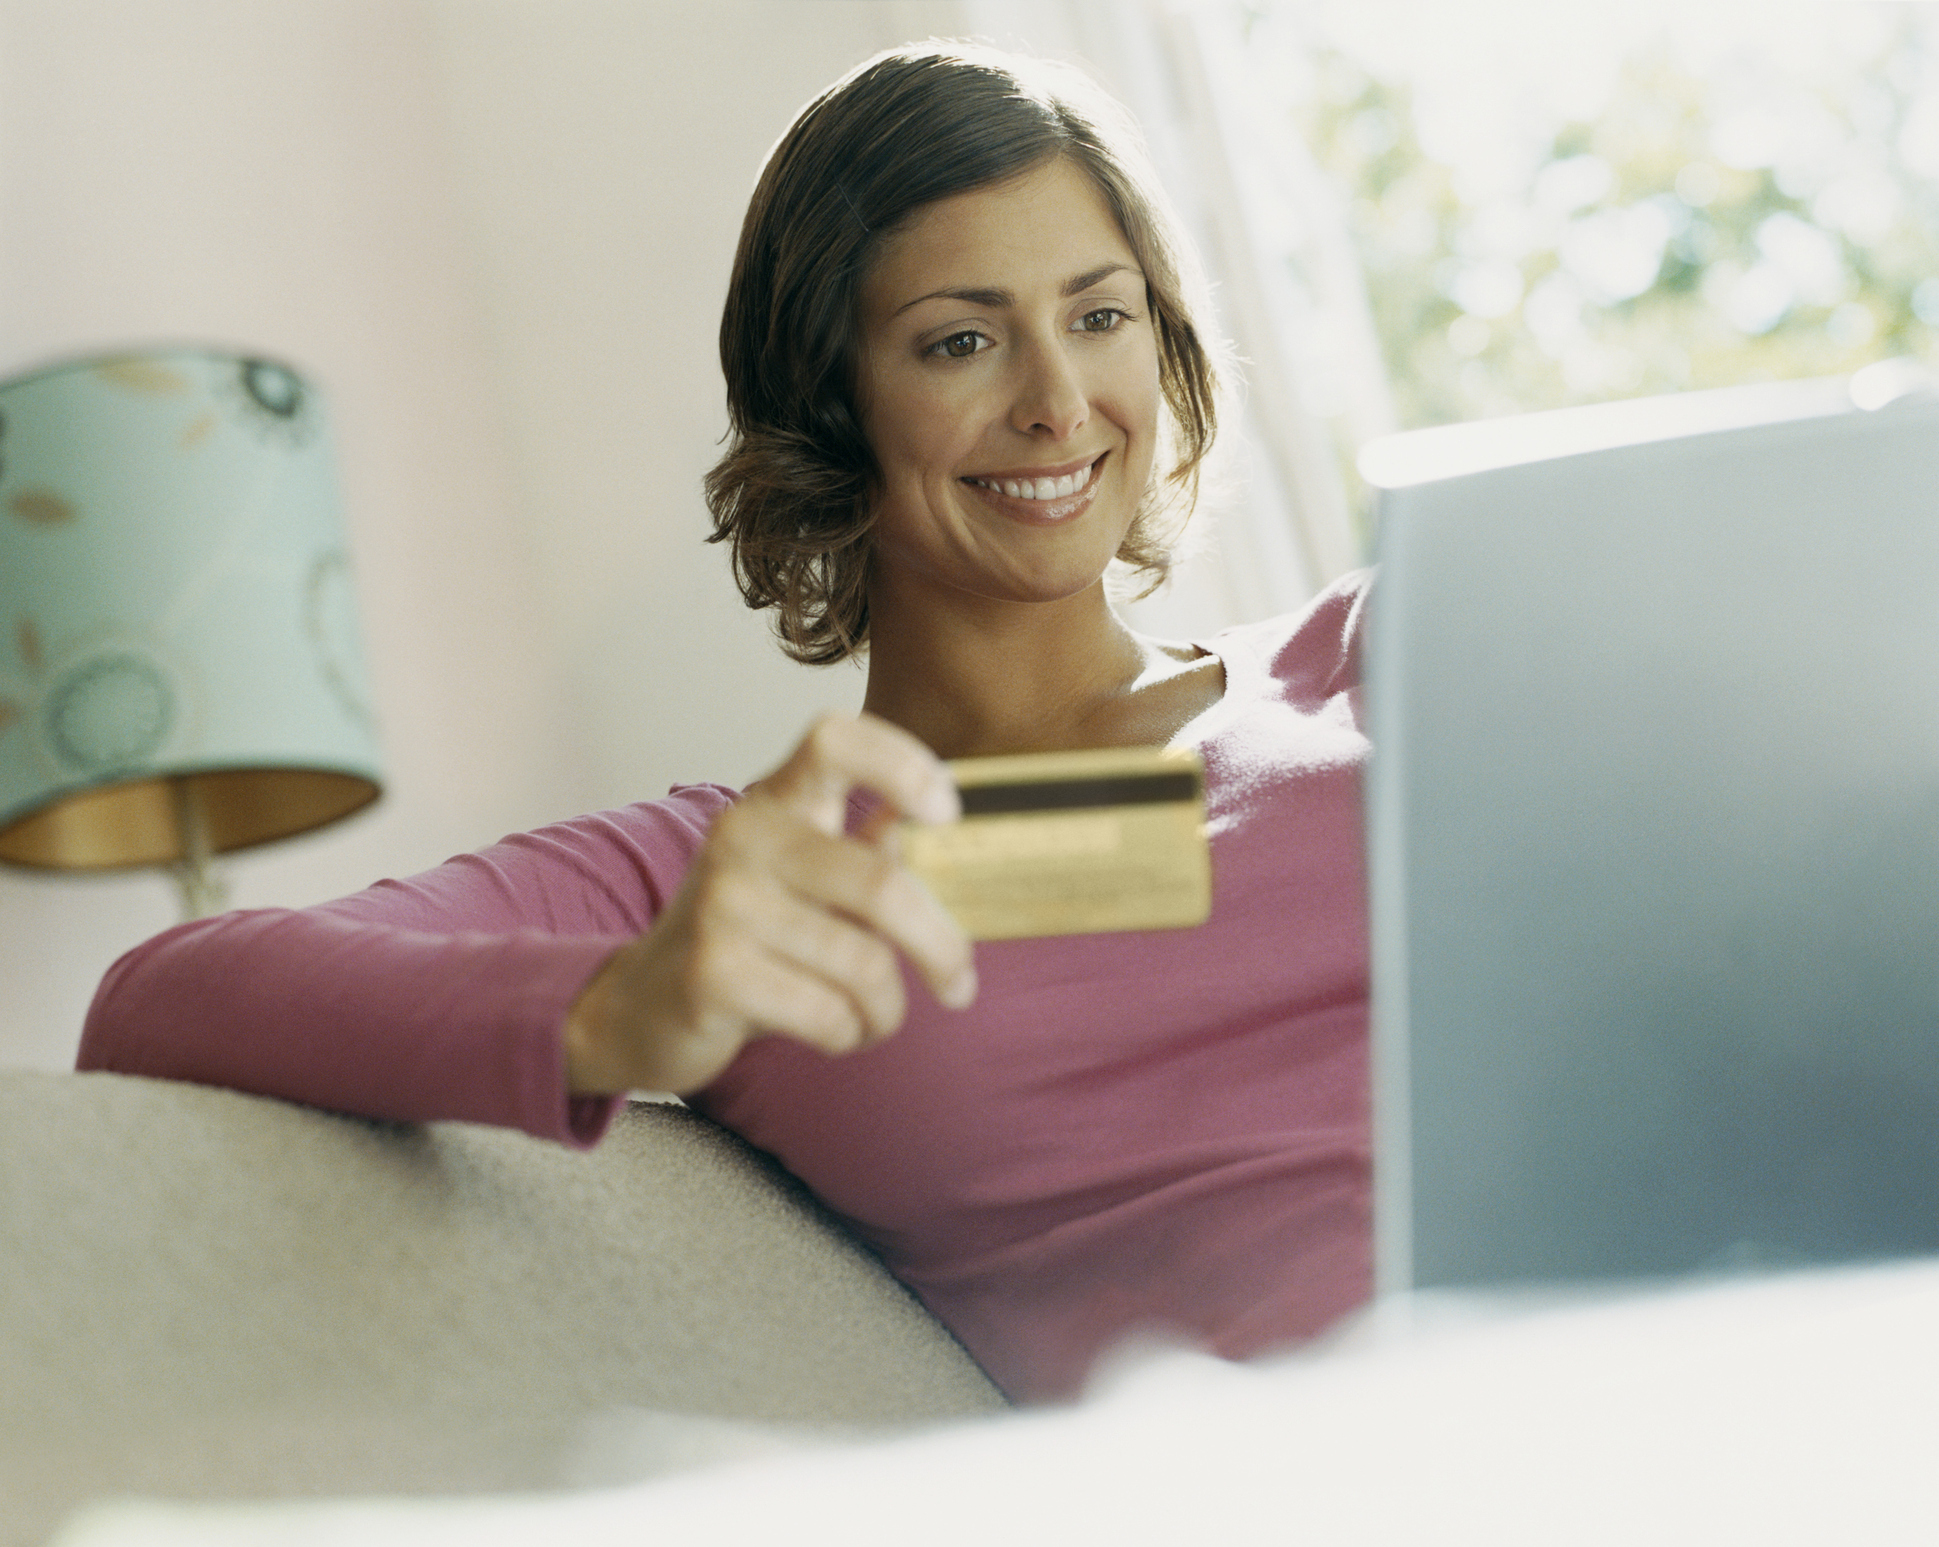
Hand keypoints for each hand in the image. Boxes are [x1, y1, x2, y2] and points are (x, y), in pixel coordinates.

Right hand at [563, 713, 976, 1095]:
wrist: (639, 1004)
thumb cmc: (744, 936)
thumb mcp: (800, 880)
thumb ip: (865, 850)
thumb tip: (933, 829)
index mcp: (774, 802)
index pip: (835, 740)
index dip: (902, 764)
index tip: (947, 814)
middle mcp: (744, 838)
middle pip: (880, 883)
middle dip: (941, 946)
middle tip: (960, 983)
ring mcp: (723, 904)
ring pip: (863, 964)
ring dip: (887, 1008)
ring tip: (876, 1015)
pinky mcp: (712, 974)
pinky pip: (829, 1014)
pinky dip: (851, 1035)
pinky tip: (837, 1032)